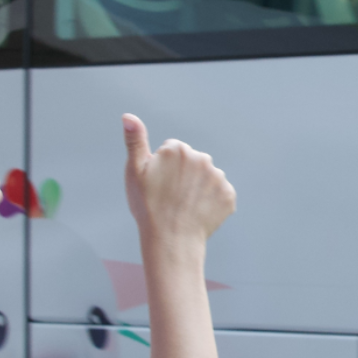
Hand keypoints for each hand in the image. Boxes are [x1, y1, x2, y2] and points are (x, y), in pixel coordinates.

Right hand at [122, 114, 234, 253]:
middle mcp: (202, 158)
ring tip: (184, 206)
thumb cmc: (148, 207)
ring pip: (206, 177)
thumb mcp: (135, 172)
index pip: (173, 150)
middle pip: (192, 162)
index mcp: (178, 149)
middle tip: (170, 196)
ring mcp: (218, 177)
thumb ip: (135, 141)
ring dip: (198, 188)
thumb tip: (128, 116)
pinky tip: (198, 212)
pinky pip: (219, 194)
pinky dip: (211, 202)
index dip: (164, 167)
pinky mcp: (229, 195)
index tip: (158, 183)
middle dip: (183, 175)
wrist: (171, 241)